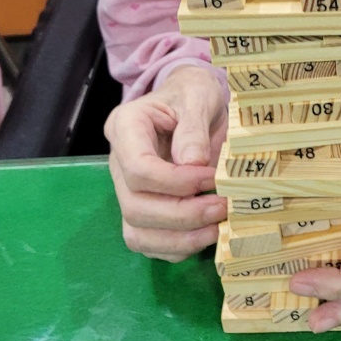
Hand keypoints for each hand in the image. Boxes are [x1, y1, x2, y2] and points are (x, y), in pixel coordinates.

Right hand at [105, 64, 227, 261]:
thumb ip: (193, 127)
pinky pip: (150, 243)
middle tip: (222, 207)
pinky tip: (207, 234)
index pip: (137, 168)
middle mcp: (118, 162)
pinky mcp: (142, 210)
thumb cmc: (193, 94)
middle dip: (182, 214)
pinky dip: (179, 247)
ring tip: (217, 226)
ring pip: (137, 232)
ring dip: (180, 238)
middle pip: (135, 206)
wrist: (192, 101)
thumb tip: (193, 163)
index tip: (211, 178)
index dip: (176, 182)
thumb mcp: (198, 95)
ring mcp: (127, 189)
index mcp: (126, 126)